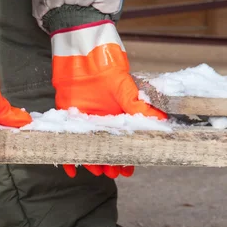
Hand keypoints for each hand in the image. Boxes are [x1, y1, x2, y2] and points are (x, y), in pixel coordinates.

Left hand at [50, 20, 166, 178]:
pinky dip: (67, 154)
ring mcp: (84, 119)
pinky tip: (69, 169)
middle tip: (112, 174)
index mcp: (119, 114)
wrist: (81, 52)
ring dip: (91, 161)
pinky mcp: (68, 116)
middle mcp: (102, 120)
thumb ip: (137, 104)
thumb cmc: (106, 65)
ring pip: (88, 147)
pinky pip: (67, 139)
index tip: (129, 170)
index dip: (127, 156)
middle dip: (110, 162)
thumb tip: (159, 122)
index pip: (124, 141)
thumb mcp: (124, 86)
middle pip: (106, 148)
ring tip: (96, 172)